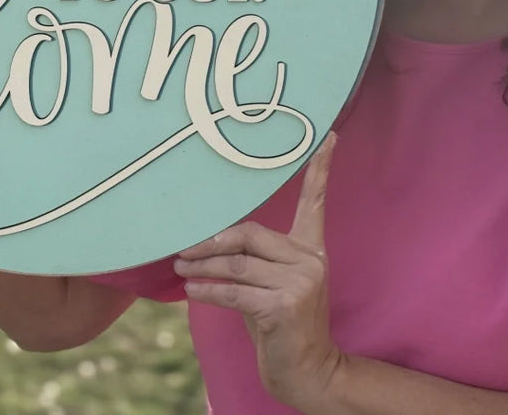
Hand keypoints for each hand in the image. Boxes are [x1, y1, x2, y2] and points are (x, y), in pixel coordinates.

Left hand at [174, 133, 342, 410]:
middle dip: (212, 241)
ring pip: (237, 263)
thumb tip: (209, 238)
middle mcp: (310, 260)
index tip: (327, 136)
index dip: (320, 168)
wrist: (309, 371)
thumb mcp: (271, 284)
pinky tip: (191, 288)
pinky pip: (234, 290)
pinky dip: (207, 288)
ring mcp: (299, 282)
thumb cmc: (281, 323)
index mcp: (311, 248)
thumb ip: (253, 257)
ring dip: (202, 265)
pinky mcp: (284, 306)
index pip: (316, 200)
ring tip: (180, 266)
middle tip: (184, 246)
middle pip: (250, 234)